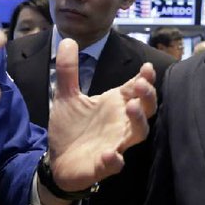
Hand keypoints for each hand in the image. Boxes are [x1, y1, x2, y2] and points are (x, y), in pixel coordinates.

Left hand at [45, 39, 156, 196]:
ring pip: (138, 134)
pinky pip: (115, 164)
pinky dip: (115, 160)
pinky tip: (112, 153)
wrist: (57, 161)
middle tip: (140, 83)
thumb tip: (68, 39)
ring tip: (132, 106)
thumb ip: (68, 70)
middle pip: (146, 109)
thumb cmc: (70, 128)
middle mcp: (120, 123)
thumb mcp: (66, 96)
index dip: (145, 78)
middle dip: (148, 96)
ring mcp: (115, 143)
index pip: (136, 89)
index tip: (146, 66)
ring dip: (138, 121)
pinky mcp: (103, 165)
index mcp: (114, 104)